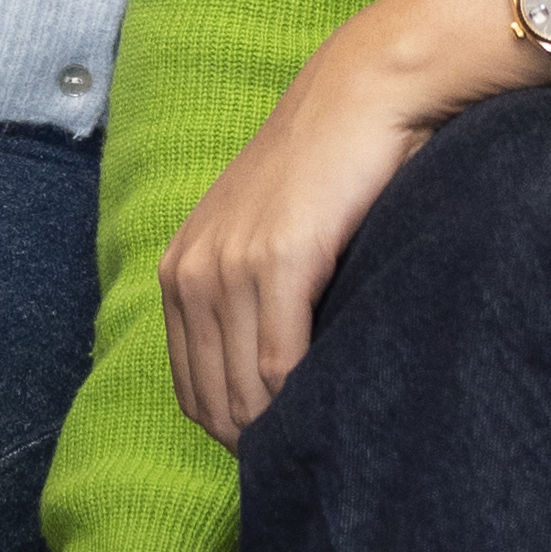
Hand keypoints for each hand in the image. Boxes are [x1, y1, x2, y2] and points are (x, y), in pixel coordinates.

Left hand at [160, 0, 503, 446]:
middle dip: (256, 441)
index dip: (233, 431)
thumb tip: (273, 381)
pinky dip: (304, 396)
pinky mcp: (279, 260)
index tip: (281, 448)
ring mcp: (230, 265)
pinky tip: (336, 401)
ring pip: (245, 391)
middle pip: (213, 399)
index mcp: (180, 268)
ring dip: (283, 426)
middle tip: (309, 459)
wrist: (370, 91)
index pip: (190, 388)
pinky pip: (281, 363)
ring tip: (328, 438)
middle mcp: (192, 269)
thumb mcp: (269, 233)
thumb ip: (253, 296)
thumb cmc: (335, 167)